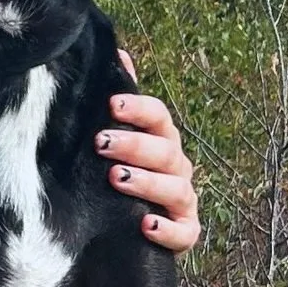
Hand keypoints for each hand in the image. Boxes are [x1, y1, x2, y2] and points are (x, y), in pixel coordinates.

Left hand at [100, 48, 199, 254]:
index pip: (159, 117)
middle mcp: (177, 167)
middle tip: (101, 143)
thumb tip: (116, 54)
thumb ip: (120, 101)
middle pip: (166, 151)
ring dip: (148, 183)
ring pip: (177, 189)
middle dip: (135, 145)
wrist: (125, 227)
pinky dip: (168, 230)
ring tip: (117, 178)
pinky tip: (146, 224)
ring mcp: (183, 201)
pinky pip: (185, 233)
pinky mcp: (184, 232)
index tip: (112, 104)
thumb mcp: (117, 137)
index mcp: (162, 140)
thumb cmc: (122, 172)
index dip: (139, 109)